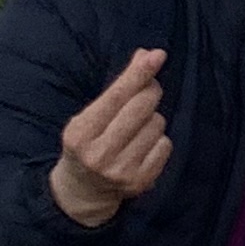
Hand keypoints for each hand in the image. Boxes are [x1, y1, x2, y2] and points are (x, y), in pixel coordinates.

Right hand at [50, 47, 169, 227]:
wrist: (83, 190)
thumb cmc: (89, 142)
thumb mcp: (90, 115)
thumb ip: (118, 87)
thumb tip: (146, 55)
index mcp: (79, 133)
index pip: (115, 96)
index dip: (138, 73)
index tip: (157, 55)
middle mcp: (98, 154)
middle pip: (141, 107)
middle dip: (150, 91)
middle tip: (149, 90)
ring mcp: (121, 171)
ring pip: (157, 124)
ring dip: (152, 120)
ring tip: (135, 129)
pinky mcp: (140, 182)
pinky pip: (165, 145)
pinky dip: (158, 140)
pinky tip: (143, 147)